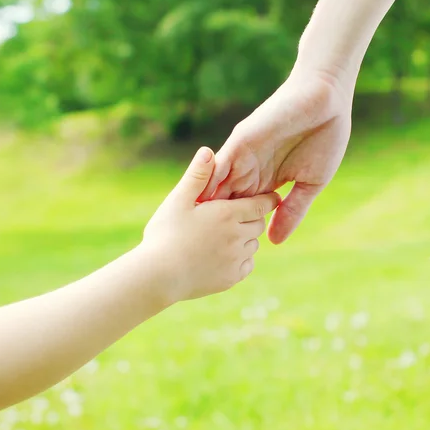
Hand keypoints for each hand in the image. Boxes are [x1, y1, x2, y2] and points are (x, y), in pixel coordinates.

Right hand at [140, 147, 279, 303]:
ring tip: (228, 236)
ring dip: (246, 239)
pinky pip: (246, 265)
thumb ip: (196, 176)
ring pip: (253, 246)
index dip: (267, 200)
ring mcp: (236, 260)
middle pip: (258, 225)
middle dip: (252, 219)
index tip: (272, 197)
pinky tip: (224, 256)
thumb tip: (208, 151)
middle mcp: (237, 237)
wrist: (157, 276)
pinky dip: (241, 260)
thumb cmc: (164, 235)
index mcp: (227, 215)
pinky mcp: (231, 278)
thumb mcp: (178, 201)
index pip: (260, 205)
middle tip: (239, 216)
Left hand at [201, 71, 352, 243]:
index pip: (243, 213)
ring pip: (215, 188)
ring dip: (201, 210)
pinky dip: (206, 184)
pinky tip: (193, 206)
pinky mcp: (240, 142)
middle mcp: (250, 172)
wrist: (327, 101)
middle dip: (209, 227)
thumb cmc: (324, 139)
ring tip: (184, 235)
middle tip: (190, 252)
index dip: (232, 234)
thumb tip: (275, 242)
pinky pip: (218, 165)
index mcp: (266, 183)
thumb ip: (292, 211)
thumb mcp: (310, 184)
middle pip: (223, 204)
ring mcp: (243, 158)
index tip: (216, 258)